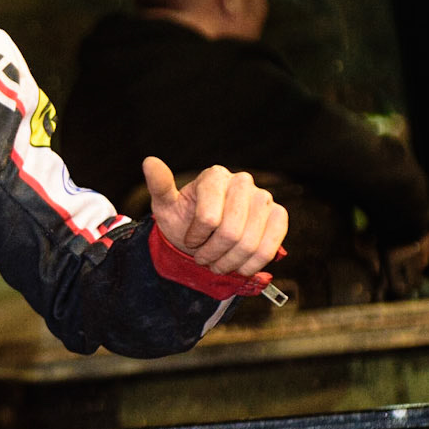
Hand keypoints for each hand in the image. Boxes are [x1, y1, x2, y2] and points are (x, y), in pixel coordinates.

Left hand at [143, 156, 287, 278]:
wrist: (203, 235)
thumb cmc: (183, 219)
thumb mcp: (166, 206)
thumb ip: (159, 186)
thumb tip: (149, 162)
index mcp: (215, 176)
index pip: (209, 218)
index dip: (197, 238)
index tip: (189, 240)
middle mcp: (242, 181)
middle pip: (231, 233)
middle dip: (213, 254)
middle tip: (203, 259)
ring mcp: (263, 197)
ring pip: (250, 243)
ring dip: (230, 262)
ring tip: (218, 263)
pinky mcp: (278, 215)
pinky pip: (271, 247)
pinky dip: (253, 264)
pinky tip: (240, 266)